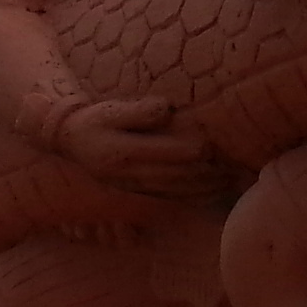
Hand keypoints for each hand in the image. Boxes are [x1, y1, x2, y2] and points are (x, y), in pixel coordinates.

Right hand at [53, 97, 224, 197]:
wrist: (71, 143)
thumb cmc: (94, 121)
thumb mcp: (110, 111)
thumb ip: (139, 111)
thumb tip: (168, 108)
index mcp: (123, 153)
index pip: (167, 153)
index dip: (194, 150)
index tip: (217, 143)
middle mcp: (130, 175)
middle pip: (178, 176)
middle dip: (208, 172)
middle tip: (235, 165)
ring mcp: (135, 187)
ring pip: (178, 190)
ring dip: (206, 187)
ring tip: (232, 179)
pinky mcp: (140, 192)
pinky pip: (172, 197)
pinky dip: (195, 196)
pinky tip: (214, 191)